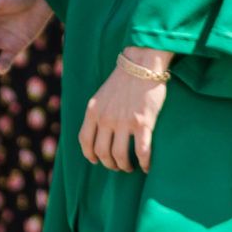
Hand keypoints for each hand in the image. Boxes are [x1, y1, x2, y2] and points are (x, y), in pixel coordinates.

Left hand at [80, 57, 168, 171]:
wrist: (142, 64)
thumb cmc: (123, 80)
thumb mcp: (101, 96)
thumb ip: (97, 113)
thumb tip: (96, 133)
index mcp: (93, 111)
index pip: (85, 141)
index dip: (90, 156)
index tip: (96, 160)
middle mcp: (106, 118)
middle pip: (102, 152)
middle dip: (109, 164)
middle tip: (117, 166)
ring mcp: (124, 121)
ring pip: (119, 155)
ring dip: (124, 166)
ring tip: (130, 167)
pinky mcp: (143, 123)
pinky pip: (142, 151)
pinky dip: (144, 163)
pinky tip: (146, 167)